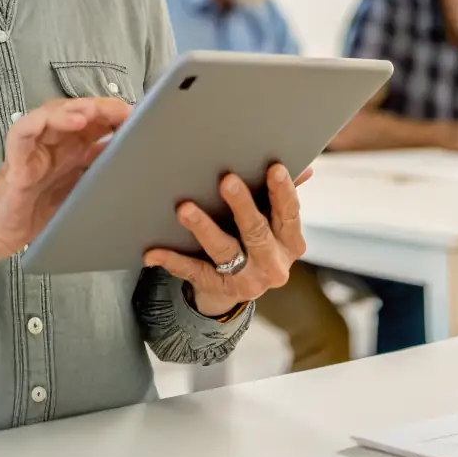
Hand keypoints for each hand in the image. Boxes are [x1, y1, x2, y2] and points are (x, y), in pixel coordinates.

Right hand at [0, 96, 131, 289]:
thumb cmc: (39, 214)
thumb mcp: (79, 194)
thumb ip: (99, 176)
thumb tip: (134, 163)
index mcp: (71, 150)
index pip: (94, 123)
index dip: (115, 117)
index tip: (139, 117)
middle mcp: (53, 143)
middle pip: (76, 113)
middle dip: (100, 108)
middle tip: (123, 110)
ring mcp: (33, 149)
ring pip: (51, 114)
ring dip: (73, 109)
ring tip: (92, 112)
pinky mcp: (15, 162)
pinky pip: (22, 133)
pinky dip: (40, 123)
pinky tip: (63, 123)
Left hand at [143, 163, 310, 318]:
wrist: (240, 286)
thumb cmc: (258, 238)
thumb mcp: (275, 222)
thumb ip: (283, 197)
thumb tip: (304, 168)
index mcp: (290, 242)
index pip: (289, 214)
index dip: (283, 192)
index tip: (274, 168)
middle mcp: (272, 264)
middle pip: (256, 232)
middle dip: (242, 206)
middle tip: (227, 180)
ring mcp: (246, 280)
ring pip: (223, 251)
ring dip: (203, 228)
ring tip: (184, 208)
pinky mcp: (218, 289)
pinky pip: (193, 272)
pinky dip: (173, 261)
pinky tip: (153, 252)